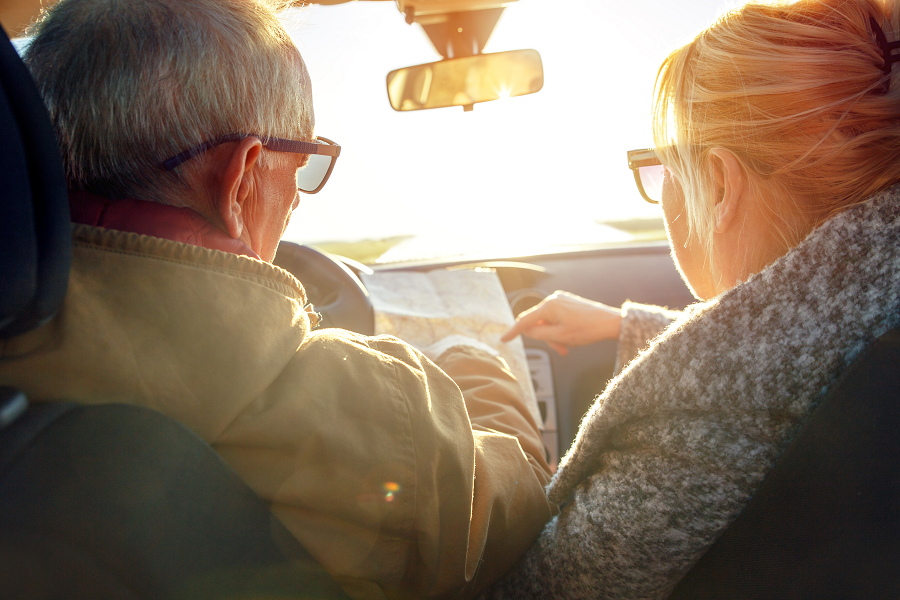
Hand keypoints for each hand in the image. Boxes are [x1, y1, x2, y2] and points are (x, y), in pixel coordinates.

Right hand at [501, 291, 621, 355]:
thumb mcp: (559, 336)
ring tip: (569, 346)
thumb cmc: (587, 329)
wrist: (610, 322)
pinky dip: (560, 329)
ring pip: (548, 322)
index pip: (525, 321)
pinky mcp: (569, 303)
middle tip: (561, 350)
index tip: (503, 339)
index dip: (513, 331)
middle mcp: (553, 299)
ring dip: (555, 335)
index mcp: (548, 306)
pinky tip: (572, 336)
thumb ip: (538, 334)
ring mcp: (561, 300)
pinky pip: (557, 318)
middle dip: (546, 337)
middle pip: (538, 322)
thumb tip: (527, 331)